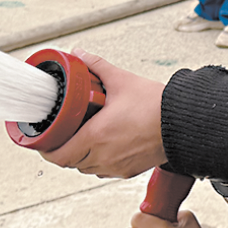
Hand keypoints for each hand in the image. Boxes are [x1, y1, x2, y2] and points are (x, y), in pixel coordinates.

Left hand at [40, 51, 167, 176]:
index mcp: (97, 136)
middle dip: (62, 150)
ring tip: (82, 139)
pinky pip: (104, 171)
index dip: (46, 150)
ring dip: (80, 157)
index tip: (42, 141)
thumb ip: (96, 66)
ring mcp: (117, 166)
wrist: (184, 123)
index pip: (59, 155)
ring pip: (86, 169)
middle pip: (70, 162)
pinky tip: (103, 146)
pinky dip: (98, 161)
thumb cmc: (157, 106)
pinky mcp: (130, 171)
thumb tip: (79, 56)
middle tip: (61, 135)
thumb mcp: (121, 80)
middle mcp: (105, 156)